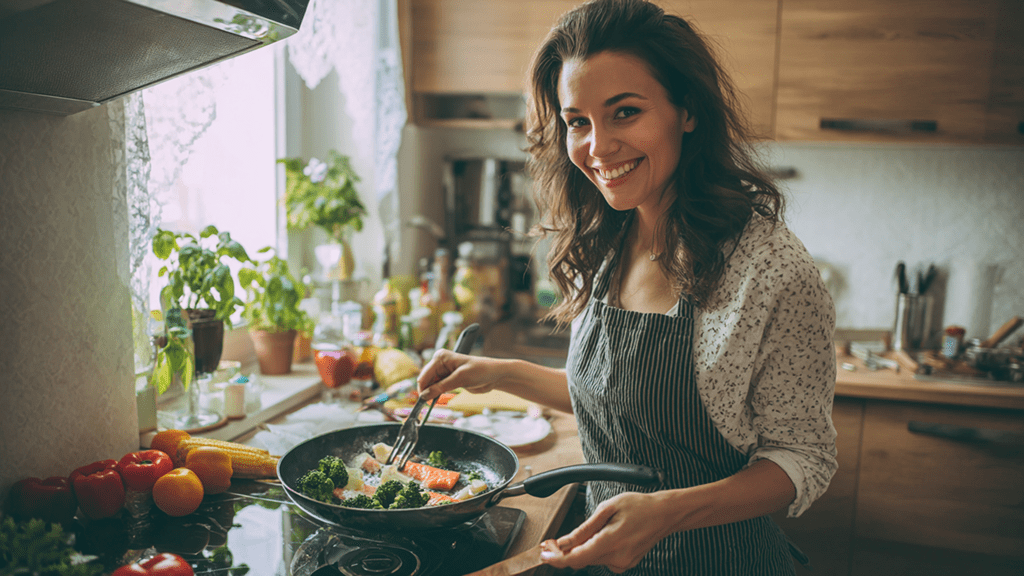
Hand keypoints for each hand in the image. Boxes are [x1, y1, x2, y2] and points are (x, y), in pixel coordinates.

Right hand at [416, 349, 503, 399]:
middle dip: (426, 392)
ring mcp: (444, 371)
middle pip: (426, 380)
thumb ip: (441, 387)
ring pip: (430, 385)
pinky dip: (436, 394)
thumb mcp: (460, 378)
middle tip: (429, 404)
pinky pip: (437, 388)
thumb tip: (425, 395)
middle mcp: (440, 363)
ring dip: (431, 394)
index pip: (425, 375)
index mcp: (441, 357)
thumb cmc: (480, 370)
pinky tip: (437, 399)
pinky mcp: (448, 379)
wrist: (494, 375)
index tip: (422, 402)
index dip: (422, 389)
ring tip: (433, 402)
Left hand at [541, 491, 678, 572]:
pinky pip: (602, 559)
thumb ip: (584, 529)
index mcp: (611, 542)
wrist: (663, 514)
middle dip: (564, 551)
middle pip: (581, 560)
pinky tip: (602, 536)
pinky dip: (594, 550)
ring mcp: (622, 563)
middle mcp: (617, 558)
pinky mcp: (624, 564)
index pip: (576, 558)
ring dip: (580, 550)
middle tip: (553, 541)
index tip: (544, 553)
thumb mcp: (607, 508)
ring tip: (586, 531)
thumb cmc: (638, 506)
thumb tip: (564, 542)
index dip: (556, 558)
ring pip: (590, 559)